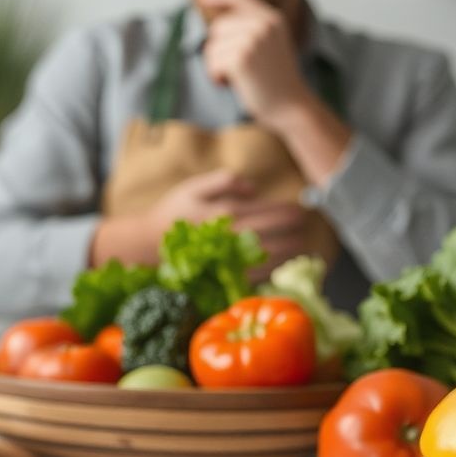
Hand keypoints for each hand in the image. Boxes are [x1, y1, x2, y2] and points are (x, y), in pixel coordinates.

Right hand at [149, 170, 312, 279]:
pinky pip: (254, 274)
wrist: (148, 244)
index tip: (302, 209)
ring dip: (290, 251)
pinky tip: (281, 265)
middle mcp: (232, 237)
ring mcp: (229, 259)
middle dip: (294, 229)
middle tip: (307, 226)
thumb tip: (254, 188)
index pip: (268, 211)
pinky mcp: (224, 275)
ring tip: (303, 246)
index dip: (288, 211)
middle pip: (274, 234)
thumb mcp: (193, 185)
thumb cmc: (172, 211)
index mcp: (227, 212)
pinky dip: (272, 270)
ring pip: (269, 256)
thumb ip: (224, 180)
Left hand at [202, 0, 313, 129]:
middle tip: (237, 68)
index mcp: (271, 18)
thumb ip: (249, 29)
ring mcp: (252, 40)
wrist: (290, 104)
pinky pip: (212, 63)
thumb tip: (217, 24)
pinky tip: (232, 84)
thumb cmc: (275, 79)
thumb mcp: (268, 45)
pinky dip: (216, 77)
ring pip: (212, 47)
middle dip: (219, 50)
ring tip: (239, 77)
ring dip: (217, 66)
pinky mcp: (241, 58)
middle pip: (217, 28)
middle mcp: (263, 24)